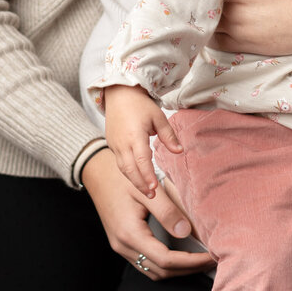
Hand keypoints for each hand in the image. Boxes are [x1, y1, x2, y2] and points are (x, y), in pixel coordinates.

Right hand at [80, 147, 213, 278]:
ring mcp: (121, 247)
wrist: (98, 174)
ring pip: (153, 271)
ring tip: (200, 260)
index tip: (210, 256)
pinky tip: (181, 255)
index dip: (191, 261)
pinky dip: (166, 264)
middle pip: (161, 271)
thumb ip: (167, 210)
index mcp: (130, 234)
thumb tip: (186, 231)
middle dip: (188, 269)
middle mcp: (123, 246)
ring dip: (177, 269)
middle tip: (211, 260)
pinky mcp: (123, 244)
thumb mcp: (148, 190)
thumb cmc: (122, 179)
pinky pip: (146, 263)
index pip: (165, 260)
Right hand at [103, 83, 180, 197]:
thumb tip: (179, 151)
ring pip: (123, 168)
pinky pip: (120, 163)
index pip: (141, 160)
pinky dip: (129, 172)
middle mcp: (122, 143)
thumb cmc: (139, 104)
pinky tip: (137, 178)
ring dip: (134, 181)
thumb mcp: (158, 117)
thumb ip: (168, 136)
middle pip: (130, 169)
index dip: (147, 175)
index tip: (154, 187)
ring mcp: (115, 145)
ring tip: (146, 191)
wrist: (118, 94)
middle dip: (140, 184)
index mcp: (134, 135)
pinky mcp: (112, 145)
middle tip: (152, 196)